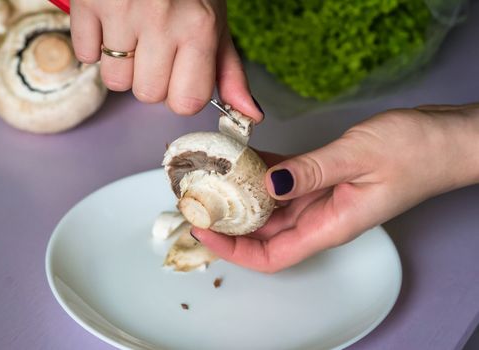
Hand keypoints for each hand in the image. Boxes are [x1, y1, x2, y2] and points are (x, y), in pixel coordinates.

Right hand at [69, 0, 262, 118]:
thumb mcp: (215, 25)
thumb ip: (229, 72)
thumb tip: (250, 115)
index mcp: (200, 29)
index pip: (186, 102)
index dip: (179, 94)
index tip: (178, 75)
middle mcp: (164, 21)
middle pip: (148, 95)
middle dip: (149, 78)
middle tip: (154, 48)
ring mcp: (124, 11)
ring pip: (115, 81)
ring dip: (121, 65)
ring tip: (132, 34)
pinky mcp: (91, 2)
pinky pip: (86, 54)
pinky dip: (94, 45)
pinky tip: (110, 23)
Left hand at [192, 104, 478, 271]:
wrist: (447, 139)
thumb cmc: (416, 152)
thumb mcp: (357, 157)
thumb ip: (310, 171)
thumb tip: (266, 183)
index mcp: (330, 225)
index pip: (271, 255)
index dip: (234, 249)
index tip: (205, 228)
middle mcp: (321, 217)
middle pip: (264, 234)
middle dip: (229, 222)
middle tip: (199, 199)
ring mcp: (322, 198)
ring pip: (271, 207)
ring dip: (242, 196)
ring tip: (213, 178)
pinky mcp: (324, 178)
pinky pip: (286, 181)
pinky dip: (264, 172)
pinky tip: (246, 157)